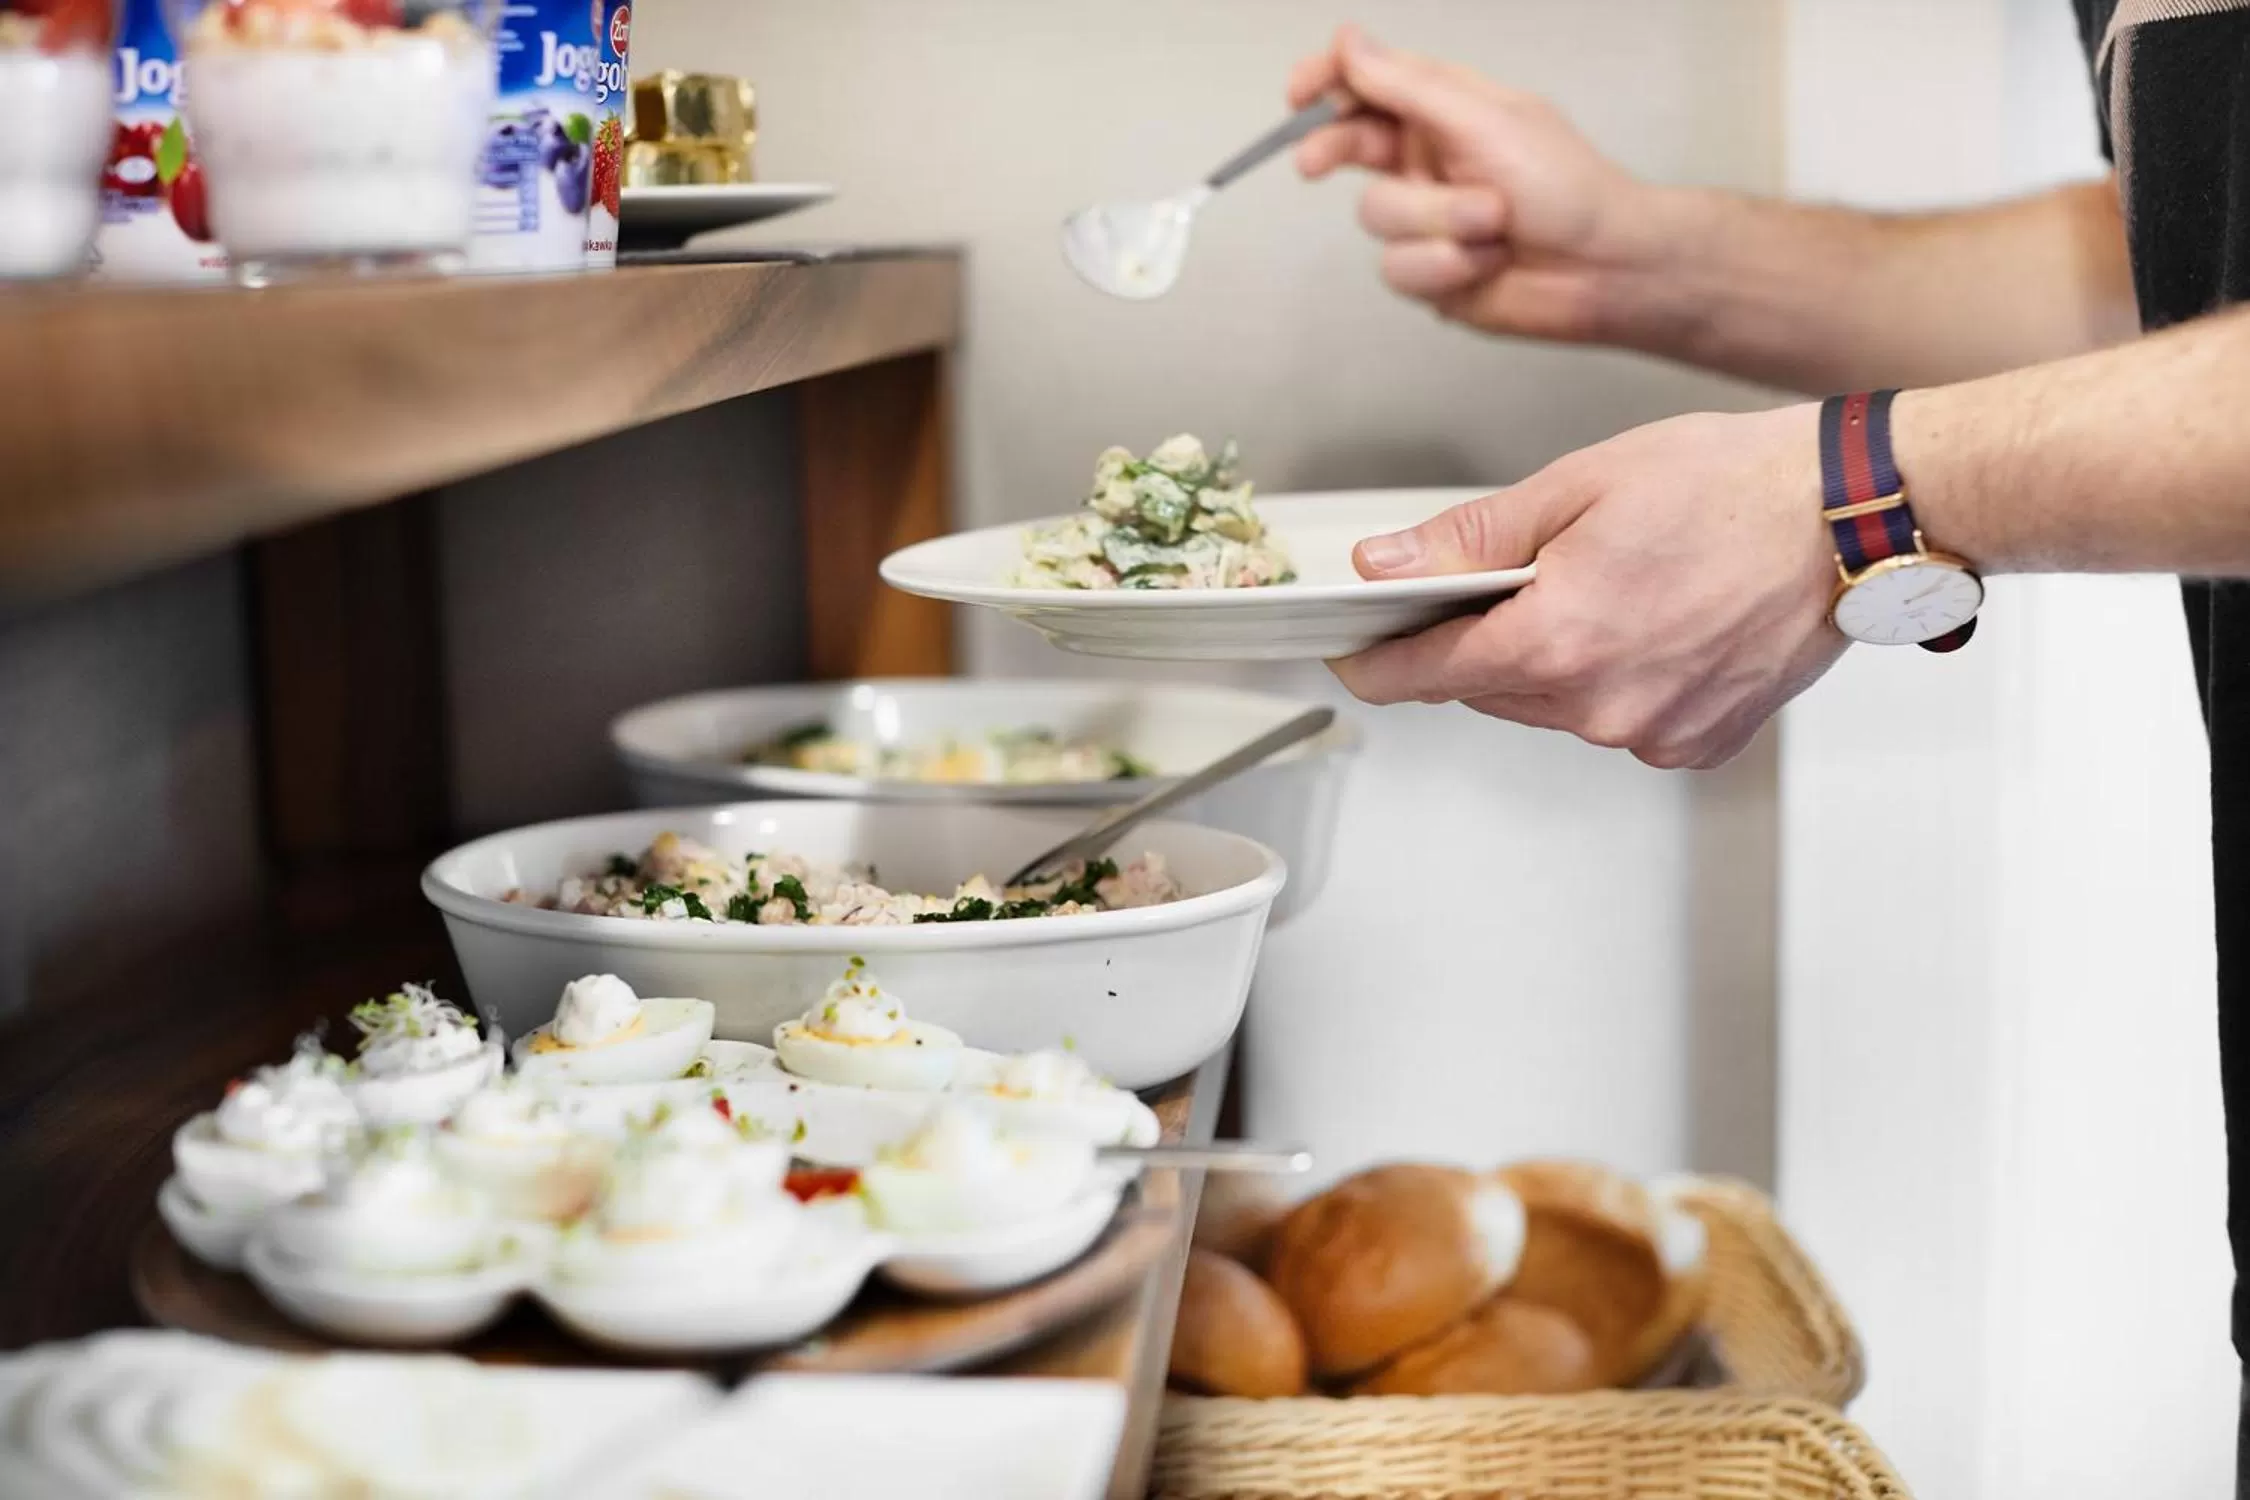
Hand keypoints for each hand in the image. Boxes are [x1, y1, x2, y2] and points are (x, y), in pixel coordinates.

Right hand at [1288, 24, 1679, 344]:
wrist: (1605, 269)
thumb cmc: (1566, 187)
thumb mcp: (1485, 120)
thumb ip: (1409, 86)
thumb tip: (1349, 40)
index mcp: (1444, 109)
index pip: (1367, 83)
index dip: (1327, 82)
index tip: (1298, 92)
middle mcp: (1426, 159)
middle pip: (1349, 145)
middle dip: (1336, 151)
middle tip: (1315, 162)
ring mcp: (1424, 217)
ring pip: (1376, 216)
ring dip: (1437, 221)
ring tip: (1493, 225)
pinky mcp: (1428, 272)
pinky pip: (1399, 268)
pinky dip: (1446, 266)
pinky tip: (1488, 263)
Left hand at [1329, 406, 1846, 769]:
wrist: (1853, 514)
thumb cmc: (1731, 485)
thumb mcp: (1574, 487)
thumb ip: (1468, 540)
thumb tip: (1384, 567)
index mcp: (1558, 641)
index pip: (1423, 674)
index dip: (1377, 662)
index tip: (1350, 654)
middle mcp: (1602, 706)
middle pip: (1487, 688)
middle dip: (1479, 638)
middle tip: (1512, 576)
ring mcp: (1653, 734)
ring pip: (1552, 705)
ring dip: (1550, 658)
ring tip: (1605, 586)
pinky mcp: (1697, 744)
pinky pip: (1619, 718)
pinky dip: (1615, 678)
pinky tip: (1653, 621)